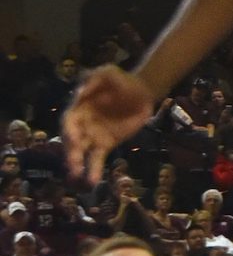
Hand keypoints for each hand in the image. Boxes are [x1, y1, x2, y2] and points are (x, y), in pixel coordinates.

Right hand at [63, 67, 157, 183]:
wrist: (142, 91)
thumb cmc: (121, 80)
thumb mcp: (108, 73)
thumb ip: (95, 79)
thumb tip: (80, 92)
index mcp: (78, 107)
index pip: (69, 122)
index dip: (69, 132)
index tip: (74, 142)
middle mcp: (81, 124)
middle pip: (72, 141)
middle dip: (71, 155)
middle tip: (73, 169)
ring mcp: (92, 136)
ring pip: (82, 154)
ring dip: (79, 167)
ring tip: (80, 182)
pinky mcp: (105, 145)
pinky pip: (96, 159)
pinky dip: (93, 170)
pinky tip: (92, 182)